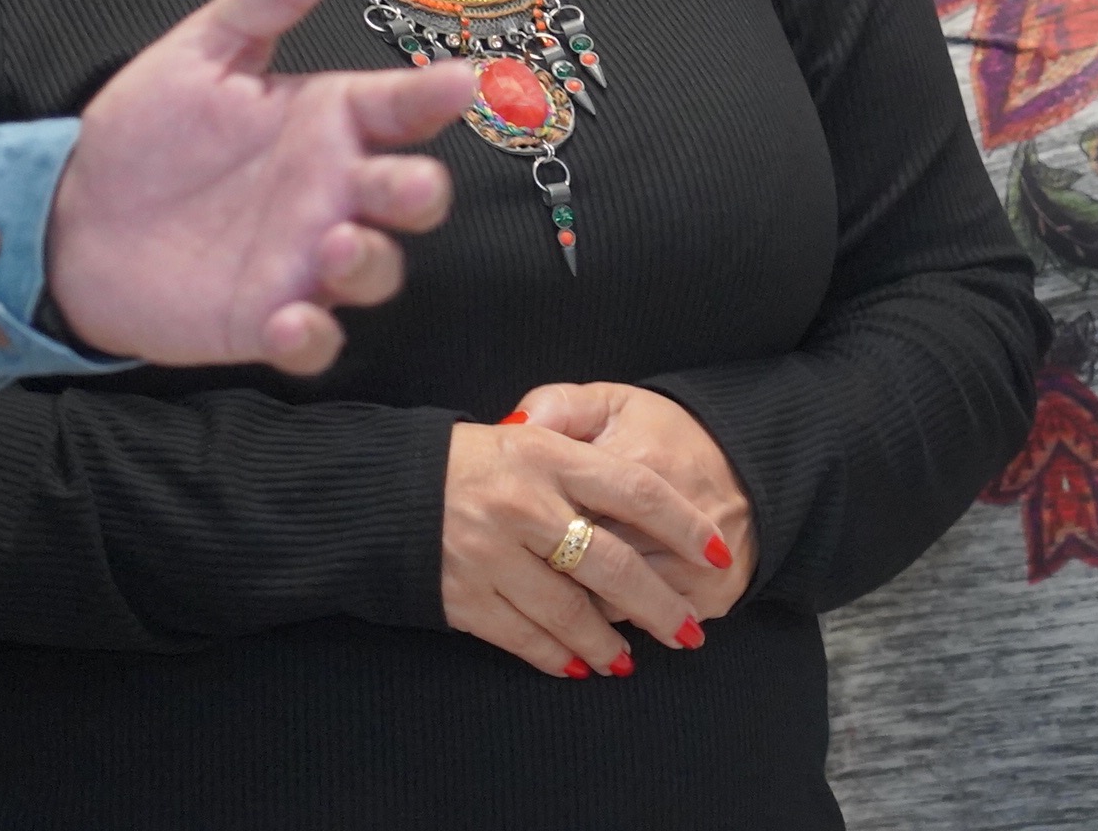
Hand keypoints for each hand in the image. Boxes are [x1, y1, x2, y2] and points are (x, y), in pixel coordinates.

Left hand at [46, 0, 474, 373]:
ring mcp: (306, 261)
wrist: (72, 216)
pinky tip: (287, 319)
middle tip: (404, 186)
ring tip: (337, 246)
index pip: (401, 106)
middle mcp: (333, 192)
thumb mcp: (207, 49)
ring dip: (371, 264)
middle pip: (410, 198)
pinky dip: (311, 337)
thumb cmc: (151, 130)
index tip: (461, 84)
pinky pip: (313, 343)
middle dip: (421, 193)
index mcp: (328, 120)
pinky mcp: (267, 320)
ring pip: (376, 273)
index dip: (434, 97)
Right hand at [439, 418, 732, 678]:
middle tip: (689, 631)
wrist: (379, 489)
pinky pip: (525, 637)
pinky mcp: (465, 597)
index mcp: (546, 456)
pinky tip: (580, 665)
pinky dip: (557, 656)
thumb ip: (583, 453)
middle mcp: (524, 505)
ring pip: (572, 612)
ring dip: (609, 642)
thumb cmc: (471, 460)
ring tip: (630, 660)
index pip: (636, 491)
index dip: (684, 525)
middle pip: (613, 564)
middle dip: (660, 605)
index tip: (717, 552)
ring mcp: (493, 555)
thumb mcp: (529, 432)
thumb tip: (643, 500)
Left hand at [505, 381, 754, 621]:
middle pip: (591, 563)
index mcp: (636, 462)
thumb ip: (558, 406)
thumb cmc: (664, 435)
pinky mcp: (712, 593)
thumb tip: (513, 426)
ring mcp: (694, 562)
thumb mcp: (614, 403)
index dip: (532, 524)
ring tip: (549, 610)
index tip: (509, 533)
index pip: (568, 506)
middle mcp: (668, 517)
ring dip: (581, 615)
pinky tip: (597, 625)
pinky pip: (652, 625)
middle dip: (549, 578)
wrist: (748, 462)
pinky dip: (621, 626)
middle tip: (517, 581)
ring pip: (618, 603)